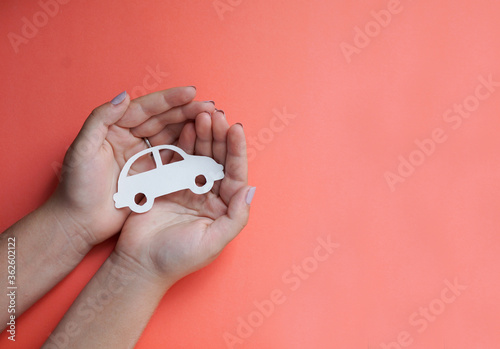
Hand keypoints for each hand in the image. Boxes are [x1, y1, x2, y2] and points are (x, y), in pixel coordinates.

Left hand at [50, 87, 214, 247]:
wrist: (79, 222)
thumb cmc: (76, 187)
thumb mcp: (82, 149)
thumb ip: (100, 119)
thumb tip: (124, 96)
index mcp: (114, 128)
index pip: (145, 109)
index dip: (168, 100)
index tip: (191, 93)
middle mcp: (131, 139)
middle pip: (163, 120)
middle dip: (186, 111)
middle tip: (210, 107)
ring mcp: (144, 157)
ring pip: (172, 136)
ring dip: (192, 128)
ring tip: (212, 121)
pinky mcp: (153, 175)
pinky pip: (174, 158)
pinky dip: (189, 150)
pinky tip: (204, 143)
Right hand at [114, 110, 254, 285]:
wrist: (139, 264)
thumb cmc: (177, 259)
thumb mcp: (213, 242)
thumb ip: (235, 217)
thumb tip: (250, 190)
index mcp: (223, 208)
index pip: (234, 174)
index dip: (236, 151)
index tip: (236, 128)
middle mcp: (208, 195)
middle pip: (218, 160)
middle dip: (219, 137)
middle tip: (215, 115)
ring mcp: (187, 187)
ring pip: (199, 156)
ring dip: (202, 136)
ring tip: (202, 116)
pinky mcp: (167, 183)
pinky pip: (178, 159)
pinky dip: (182, 143)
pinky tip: (186, 128)